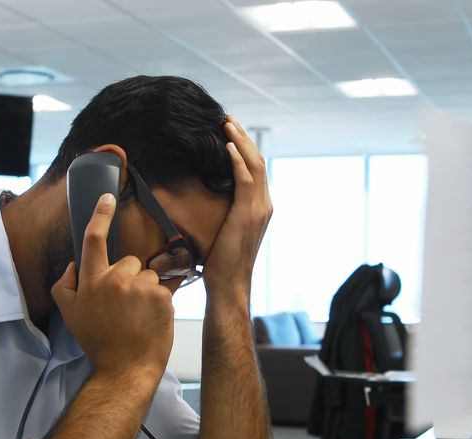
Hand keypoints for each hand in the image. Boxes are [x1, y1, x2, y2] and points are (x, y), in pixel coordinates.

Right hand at [52, 194, 174, 380]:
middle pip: (128, 261)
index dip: (100, 215)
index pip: (94, 240)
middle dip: (128, 277)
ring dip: (144, 290)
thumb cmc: (99, 342)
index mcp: (92, 281)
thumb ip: (65, 285)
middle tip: (122, 306)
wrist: (125, 368)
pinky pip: (162, 288)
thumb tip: (73, 265)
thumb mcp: (70, 315)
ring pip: (148, 275)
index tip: (107, 197)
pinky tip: (149, 319)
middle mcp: (116, 280)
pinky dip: (158, 301)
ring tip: (136, 315)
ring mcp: (141, 287)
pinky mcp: (162, 296)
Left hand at [203, 116, 273, 302]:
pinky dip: (237, 161)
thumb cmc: (220, 263)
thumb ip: (224, 212)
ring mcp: (259, 210)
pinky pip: (245, 181)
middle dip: (243, 137)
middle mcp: (265, 205)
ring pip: (254, 165)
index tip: (230, 131)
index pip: (256, 169)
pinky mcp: (248, 214)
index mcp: (260, 208)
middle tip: (228, 119)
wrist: (229, 285)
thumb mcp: (224, 231)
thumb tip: (207, 199)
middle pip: (258, 161)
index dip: (244, 147)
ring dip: (240, 142)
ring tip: (227, 124)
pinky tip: (227, 147)